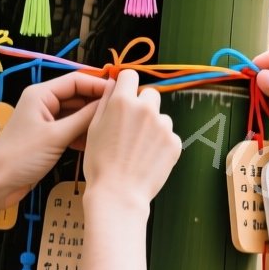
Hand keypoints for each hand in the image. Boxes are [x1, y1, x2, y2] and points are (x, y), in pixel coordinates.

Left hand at [0, 71, 108, 206]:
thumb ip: (84, 118)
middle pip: (78, 95)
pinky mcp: (48, 136)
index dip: (99, 85)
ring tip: (113, 129)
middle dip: (97, 103)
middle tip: (123, 113)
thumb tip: (108, 103)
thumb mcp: (57, 136)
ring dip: (91, 120)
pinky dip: (83, 133)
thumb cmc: (22, 156)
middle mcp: (44, 102)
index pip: (77, 80)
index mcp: (41, 94)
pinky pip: (71, 128)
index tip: (121, 93)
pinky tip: (96, 143)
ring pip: (76, 113)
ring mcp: (46, 120)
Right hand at [81, 70, 180, 204]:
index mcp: (122, 102)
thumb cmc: (100, 164)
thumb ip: (105, 102)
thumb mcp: (94, 128)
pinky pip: (169, 135)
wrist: (119, 193)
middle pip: (149, 94)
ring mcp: (163, 126)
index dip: (126, 85)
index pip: (130, 75)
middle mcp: (145, 109)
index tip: (125, 95)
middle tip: (131, 128)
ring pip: (161, 116)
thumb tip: (113, 83)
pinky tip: (148, 158)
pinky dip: (161, 144)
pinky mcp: (174, 142)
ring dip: (153, 126)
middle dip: (142, 106)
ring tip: (139, 148)